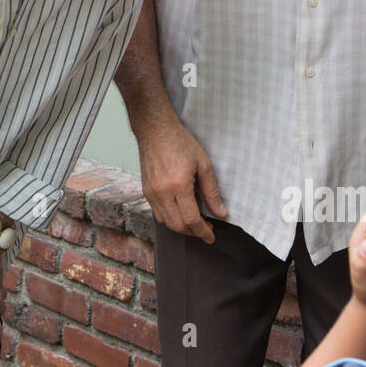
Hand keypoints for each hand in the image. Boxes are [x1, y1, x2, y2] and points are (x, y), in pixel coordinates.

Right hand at [139, 119, 226, 242]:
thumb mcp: (203, 164)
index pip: (191, 220)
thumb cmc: (180, 142)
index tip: (211, 236)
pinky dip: (170, 219)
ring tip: (195, 222)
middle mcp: (162, 192)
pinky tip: (180, 213)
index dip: (203, 232)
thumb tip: (219, 212)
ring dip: (181, 228)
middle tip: (206, 229)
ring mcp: (151, 193)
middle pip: (178, 225)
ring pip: (166, 222)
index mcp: (178, 185)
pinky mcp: (146, 191)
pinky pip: (157, 214)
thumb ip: (212, 191)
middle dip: (193, 232)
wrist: (155, 130)